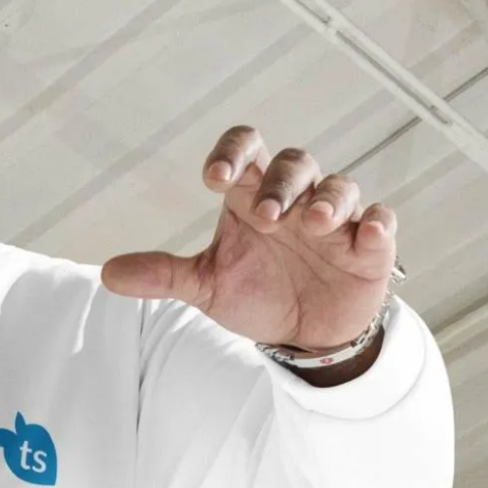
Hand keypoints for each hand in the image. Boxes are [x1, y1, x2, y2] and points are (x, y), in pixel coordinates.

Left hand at [101, 126, 397, 351]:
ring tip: (311, 223)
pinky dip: (376, 223)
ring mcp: (336, 220)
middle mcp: (295, 199)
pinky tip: (365, 234)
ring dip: (327, 198)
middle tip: (266, 218)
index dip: (232, 152)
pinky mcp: (369, 246)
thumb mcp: (206, 286)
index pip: (246, 150)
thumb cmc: (256, 294)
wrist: (302, 336)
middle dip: (280, 185)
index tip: (214, 176)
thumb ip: (163, 275)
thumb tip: (107, 273)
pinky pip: (380, 221)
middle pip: (293, 163)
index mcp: (253, 196)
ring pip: (338, 185)